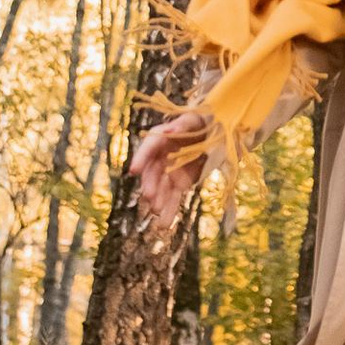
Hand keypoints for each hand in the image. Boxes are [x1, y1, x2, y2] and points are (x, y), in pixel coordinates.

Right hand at [131, 105, 210, 232]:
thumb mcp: (193, 120)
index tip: (133, 170)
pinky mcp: (179, 183)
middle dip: (150, 184)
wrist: (211, 134)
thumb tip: (171, 130)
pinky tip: (164, 224)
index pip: (148, 148)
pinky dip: (169, 210)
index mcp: (160, 138)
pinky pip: (173, 198)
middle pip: (152, 172)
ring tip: (156, 213)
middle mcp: (160, 157)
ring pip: (161, 189)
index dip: (141, 159)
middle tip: (149, 196)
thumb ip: (183, 126)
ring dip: (158, 201)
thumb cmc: (199, 123)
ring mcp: (168, 172)